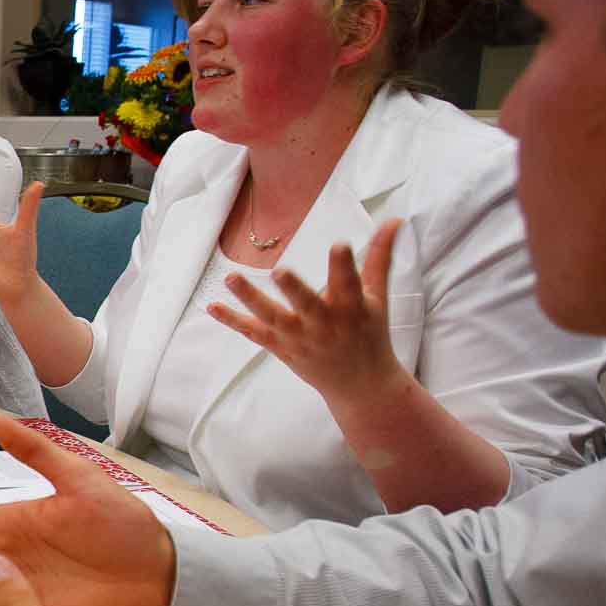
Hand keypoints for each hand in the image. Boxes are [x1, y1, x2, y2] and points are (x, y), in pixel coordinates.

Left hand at [209, 218, 407, 399]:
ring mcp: (299, 337)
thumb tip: (393, 220)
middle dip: (294, 290)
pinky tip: (211, 306)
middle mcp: (324, 324)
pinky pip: (253, 333)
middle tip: (280, 271)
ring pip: (272, 318)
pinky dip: (232, 320)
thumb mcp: (377, 296)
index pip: (349, 284)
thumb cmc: (369, 333)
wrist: (361, 385)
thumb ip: (379, 257)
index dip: (344, 265)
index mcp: (351, 308)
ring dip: (250, 298)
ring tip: (230, 277)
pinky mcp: (281, 347)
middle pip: (307, 305)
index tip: (339, 245)